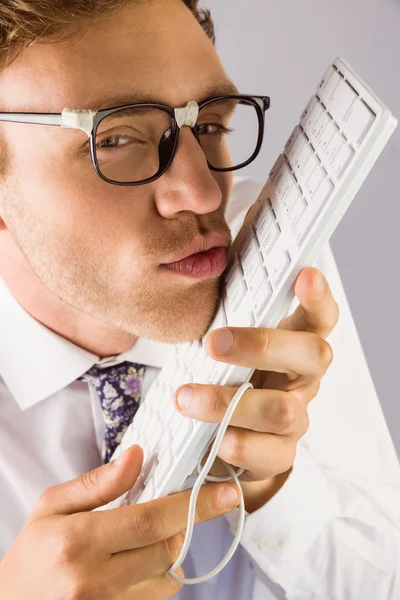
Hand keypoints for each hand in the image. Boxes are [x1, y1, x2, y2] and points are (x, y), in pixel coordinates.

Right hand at [0, 445, 239, 598]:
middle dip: (183, 524)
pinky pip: (155, 599)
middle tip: (186, 506)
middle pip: (166, 547)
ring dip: (168, 552)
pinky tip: (136, 565)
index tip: (226, 494)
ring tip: (143, 539)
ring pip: (167, 577)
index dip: (194, 504)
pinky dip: (157, 577)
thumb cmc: (30, 556)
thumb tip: (138, 456)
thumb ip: (98, 483)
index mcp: (78, 541)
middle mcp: (94, 581)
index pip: (151, 519)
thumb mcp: (52, 507)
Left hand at [174, 267, 338, 512]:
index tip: (305, 274)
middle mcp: (304, 380)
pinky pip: (270, 455)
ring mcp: (296, 420)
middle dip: (263, 345)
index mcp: (294, 345)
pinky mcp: (280, 455)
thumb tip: (208, 264)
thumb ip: (227, 314)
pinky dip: (239, 446)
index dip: (319, 297)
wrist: (224, 437)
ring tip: (185, 398)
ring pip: (284, 411)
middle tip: (212, 342)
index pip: (320, 317)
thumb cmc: (227, 377)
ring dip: (230, 402)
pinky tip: (214, 441)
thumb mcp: (227, 345)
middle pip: (313, 356)